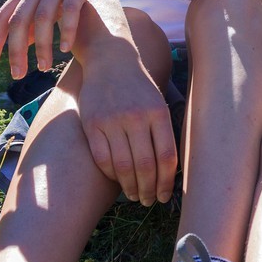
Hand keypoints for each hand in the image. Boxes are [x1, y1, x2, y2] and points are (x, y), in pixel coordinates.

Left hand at [0, 0, 125, 76]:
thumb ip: (34, 18)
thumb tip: (19, 43)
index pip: (1, 17)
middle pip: (18, 20)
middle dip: (15, 50)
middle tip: (18, 74)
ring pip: (43, 16)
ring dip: (41, 45)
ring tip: (43, 66)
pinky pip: (70, 9)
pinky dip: (66, 30)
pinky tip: (65, 48)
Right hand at [78, 48, 176, 204]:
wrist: (111, 60)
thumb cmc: (140, 88)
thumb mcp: (159, 103)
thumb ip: (163, 132)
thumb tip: (168, 171)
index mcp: (158, 113)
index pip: (166, 157)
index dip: (167, 182)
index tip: (166, 196)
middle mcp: (136, 117)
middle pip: (145, 166)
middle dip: (149, 190)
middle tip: (150, 201)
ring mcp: (112, 120)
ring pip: (123, 166)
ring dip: (130, 187)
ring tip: (135, 195)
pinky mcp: (92, 123)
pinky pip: (102, 158)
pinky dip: (111, 174)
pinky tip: (118, 179)